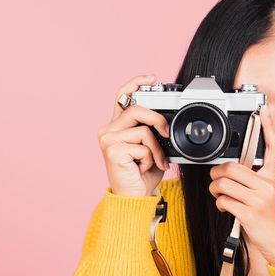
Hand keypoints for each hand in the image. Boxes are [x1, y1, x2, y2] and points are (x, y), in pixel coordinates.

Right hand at [98, 75, 170, 196]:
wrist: (134, 197)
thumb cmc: (142, 174)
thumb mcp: (151, 147)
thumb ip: (153, 131)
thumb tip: (166, 121)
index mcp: (117, 126)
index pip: (122, 96)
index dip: (135, 83)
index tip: (151, 78)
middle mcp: (108, 130)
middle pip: (136, 108)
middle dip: (157, 120)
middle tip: (166, 133)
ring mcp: (107, 139)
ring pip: (143, 129)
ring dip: (156, 147)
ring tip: (156, 161)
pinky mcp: (112, 150)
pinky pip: (142, 146)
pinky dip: (150, 158)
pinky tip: (143, 168)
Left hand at [208, 105, 274, 265]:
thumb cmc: (273, 220)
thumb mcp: (269, 195)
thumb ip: (255, 181)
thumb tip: (232, 172)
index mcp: (272, 178)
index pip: (270, 147)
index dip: (267, 126)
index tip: (263, 109)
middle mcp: (267, 185)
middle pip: (232, 168)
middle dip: (217, 174)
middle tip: (216, 180)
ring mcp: (259, 200)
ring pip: (223, 184)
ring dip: (215, 191)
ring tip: (221, 197)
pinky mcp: (250, 214)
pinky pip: (224, 201)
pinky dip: (220, 204)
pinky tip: (226, 208)